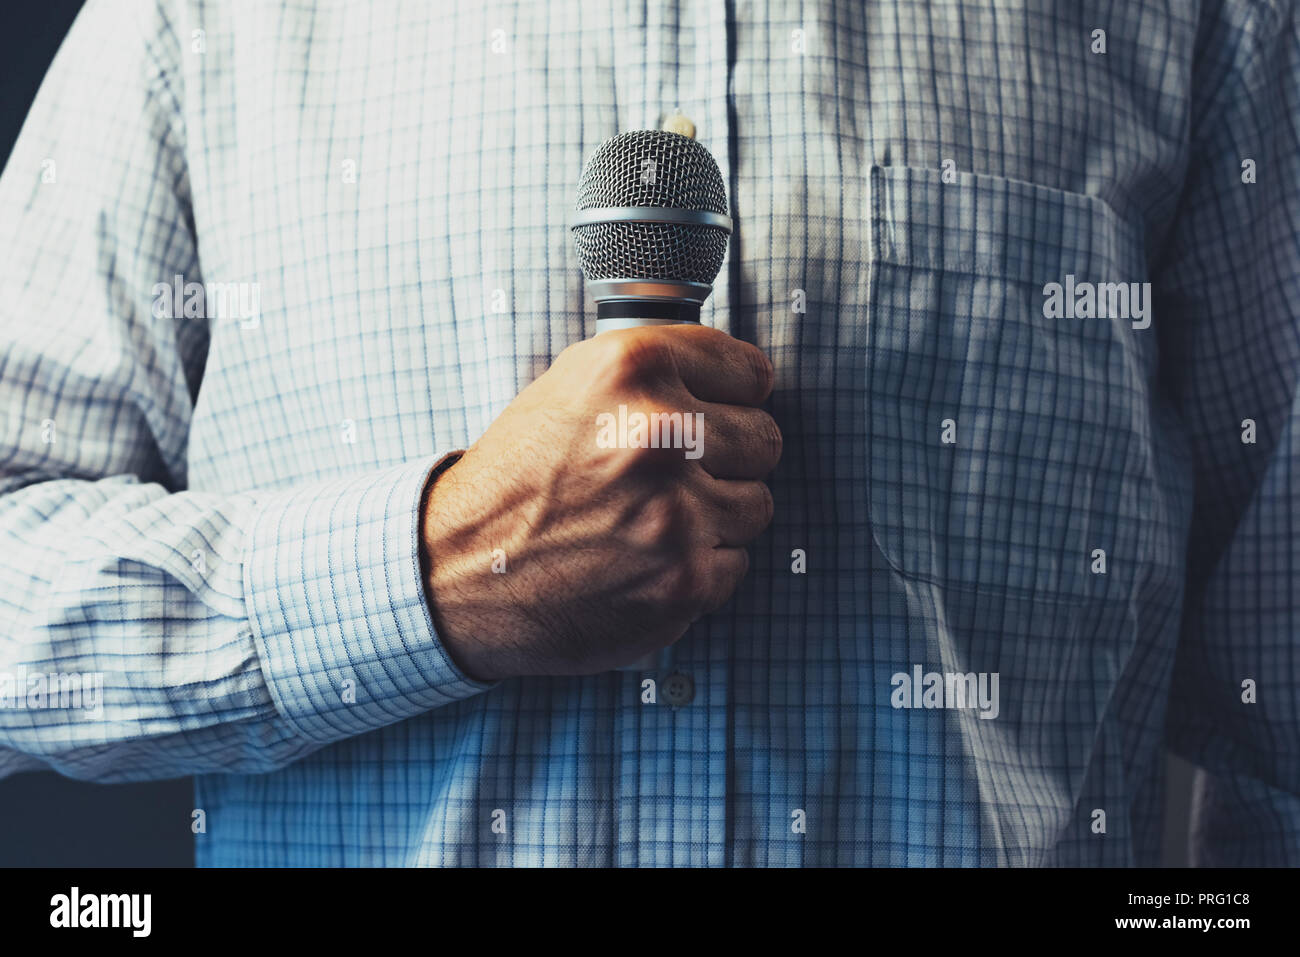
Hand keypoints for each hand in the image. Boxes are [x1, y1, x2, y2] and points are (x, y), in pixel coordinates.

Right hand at [419, 324, 779, 679]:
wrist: (458, 570)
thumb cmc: (518, 478)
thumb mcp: (571, 386)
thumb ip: (656, 371)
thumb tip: (737, 379)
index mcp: (633, 367)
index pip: (751, 373)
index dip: (734, 398)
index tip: (717, 414)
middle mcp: (660, 433)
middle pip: (765, 439)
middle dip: (729, 458)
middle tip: (678, 475)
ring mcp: (677, 512)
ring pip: (756, 504)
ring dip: (717, 516)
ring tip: (653, 519)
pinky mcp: (684, 579)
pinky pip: (735, 563)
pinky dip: (699, 567)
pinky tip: (645, 560)